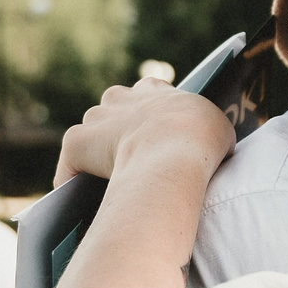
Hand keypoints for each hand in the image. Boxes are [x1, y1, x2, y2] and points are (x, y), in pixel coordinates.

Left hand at [53, 81, 234, 188]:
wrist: (173, 151)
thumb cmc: (201, 139)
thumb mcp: (216, 127)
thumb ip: (203, 130)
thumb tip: (204, 144)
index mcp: (153, 90)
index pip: (146, 94)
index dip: (151, 116)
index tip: (158, 135)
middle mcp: (120, 97)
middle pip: (113, 111)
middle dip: (120, 131)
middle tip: (135, 160)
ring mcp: (96, 118)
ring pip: (91, 135)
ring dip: (97, 154)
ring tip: (109, 182)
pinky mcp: (76, 142)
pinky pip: (71, 161)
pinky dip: (72, 178)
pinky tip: (78, 197)